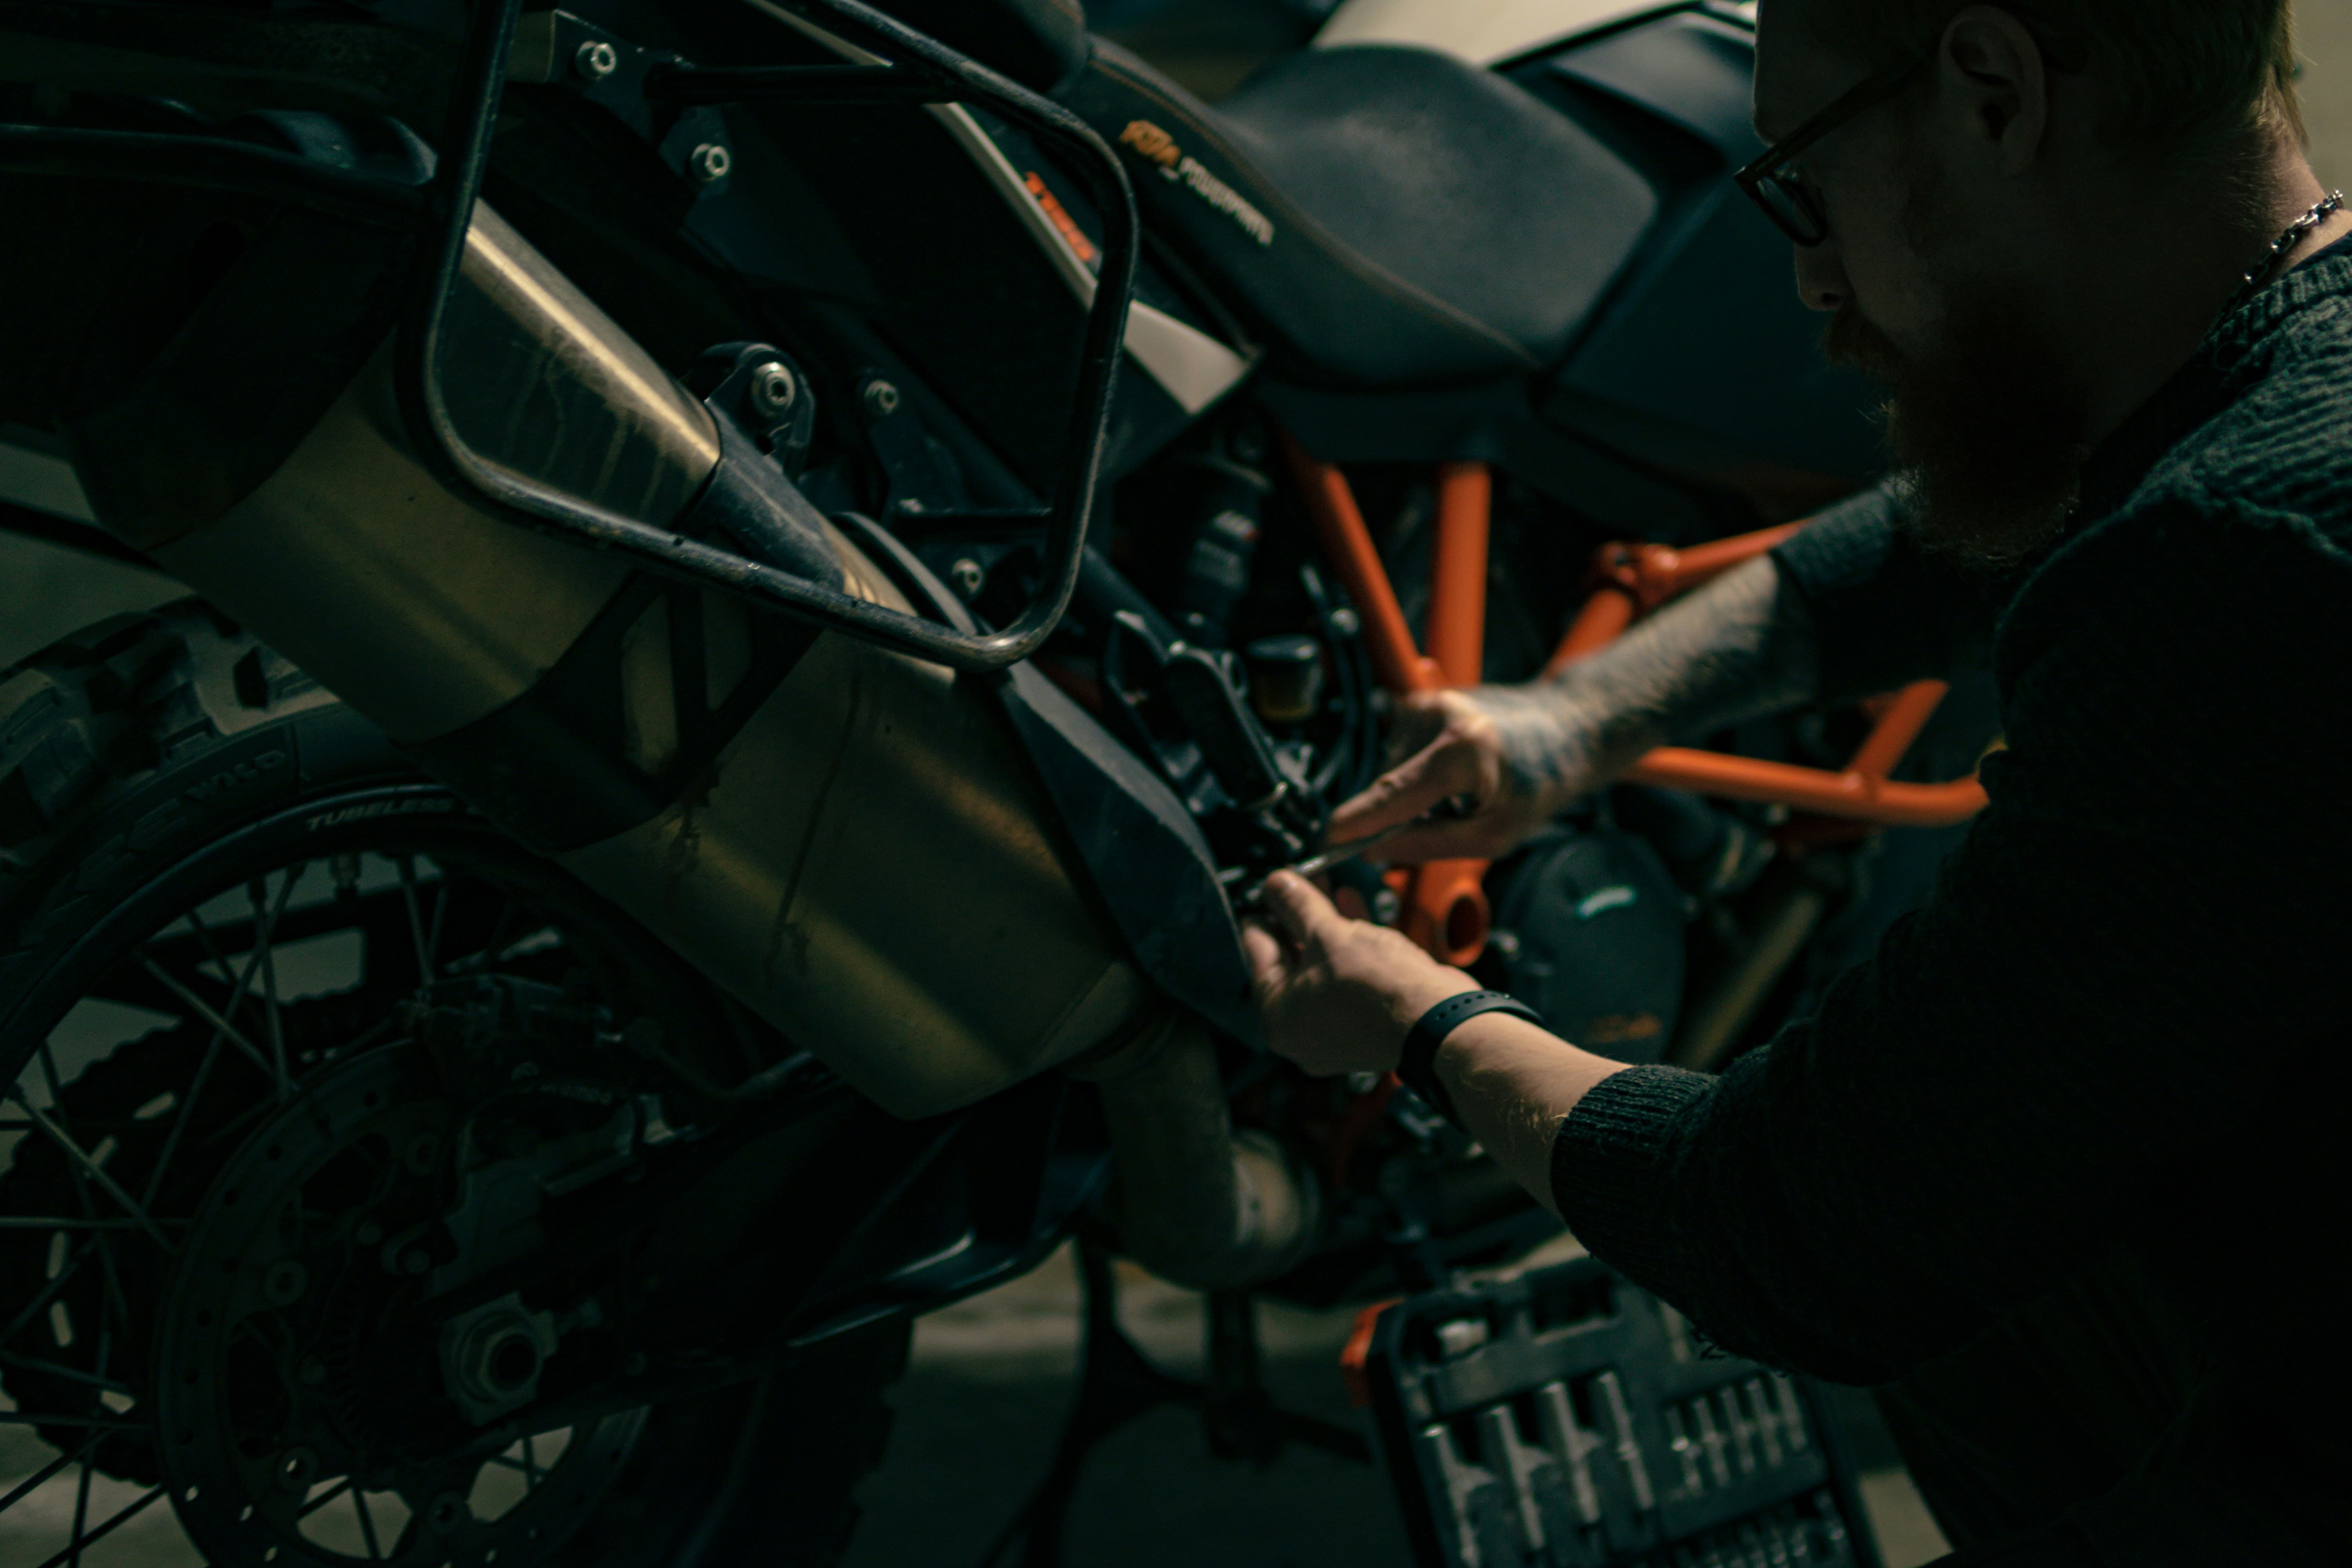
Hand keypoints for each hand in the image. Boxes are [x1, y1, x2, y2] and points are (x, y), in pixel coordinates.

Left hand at [1244, 871, 1477, 1076]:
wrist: (1440, 1021)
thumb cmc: (1377, 985)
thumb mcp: (1327, 933)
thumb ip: (1297, 905)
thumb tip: (1273, 882)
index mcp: (1277, 1017)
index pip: (1257, 952)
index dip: (1263, 912)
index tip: (1266, 888)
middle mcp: (1300, 1030)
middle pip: (1289, 960)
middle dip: (1296, 915)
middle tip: (1298, 880)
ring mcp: (1334, 1029)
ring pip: (1320, 966)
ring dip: (1324, 924)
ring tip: (1326, 883)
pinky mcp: (1366, 1021)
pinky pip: (1346, 976)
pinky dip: (1347, 944)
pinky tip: (1351, 905)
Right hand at [1327, 686, 1609, 863]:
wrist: (1563, 729)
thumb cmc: (1538, 783)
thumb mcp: (1495, 834)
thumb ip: (1431, 845)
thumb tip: (1377, 852)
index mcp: (1463, 750)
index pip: (1394, 793)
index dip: (1358, 820)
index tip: (1329, 840)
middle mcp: (1439, 717)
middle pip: (1387, 783)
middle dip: (1397, 814)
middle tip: (1440, 823)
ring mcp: (1427, 703)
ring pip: (1388, 769)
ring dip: (1408, 792)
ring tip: (1455, 793)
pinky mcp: (1420, 700)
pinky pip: (1396, 752)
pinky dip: (1413, 772)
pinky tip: (1448, 774)